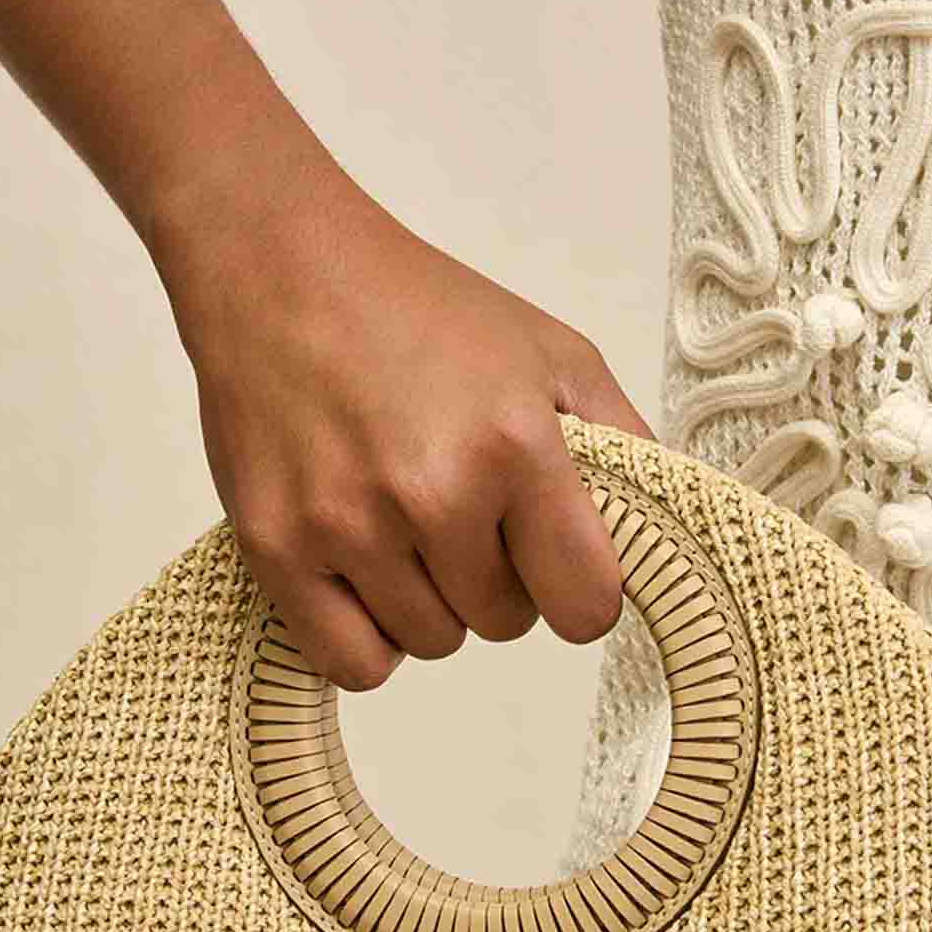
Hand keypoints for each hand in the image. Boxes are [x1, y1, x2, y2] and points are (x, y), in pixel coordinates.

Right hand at [156, 168, 654, 690]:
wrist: (281, 270)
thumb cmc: (418, 309)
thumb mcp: (553, 353)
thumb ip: (622, 444)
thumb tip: (656, 533)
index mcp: (515, 444)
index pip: (586, 605)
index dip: (578, 591)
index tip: (557, 564)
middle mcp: (432, 492)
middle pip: (504, 625)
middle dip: (496, 582)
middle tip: (462, 509)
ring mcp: (347, 525)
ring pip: (430, 643)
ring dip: (429, 603)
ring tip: (404, 522)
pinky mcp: (274, 546)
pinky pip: (352, 662)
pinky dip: (367, 636)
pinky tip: (365, 574)